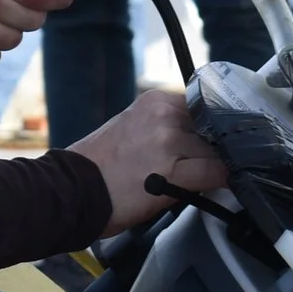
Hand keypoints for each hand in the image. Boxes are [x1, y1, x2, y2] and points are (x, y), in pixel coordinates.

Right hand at [66, 89, 228, 234]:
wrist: (71, 190)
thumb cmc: (97, 166)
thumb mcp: (131, 128)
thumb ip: (164, 126)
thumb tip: (198, 138)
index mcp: (154, 102)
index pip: (204, 107)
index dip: (215, 127)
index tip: (221, 139)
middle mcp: (163, 116)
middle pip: (214, 128)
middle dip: (218, 147)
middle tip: (216, 164)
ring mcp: (168, 142)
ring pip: (216, 151)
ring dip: (218, 165)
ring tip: (212, 179)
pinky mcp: (172, 171)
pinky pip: (214, 173)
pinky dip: (221, 180)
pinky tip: (221, 186)